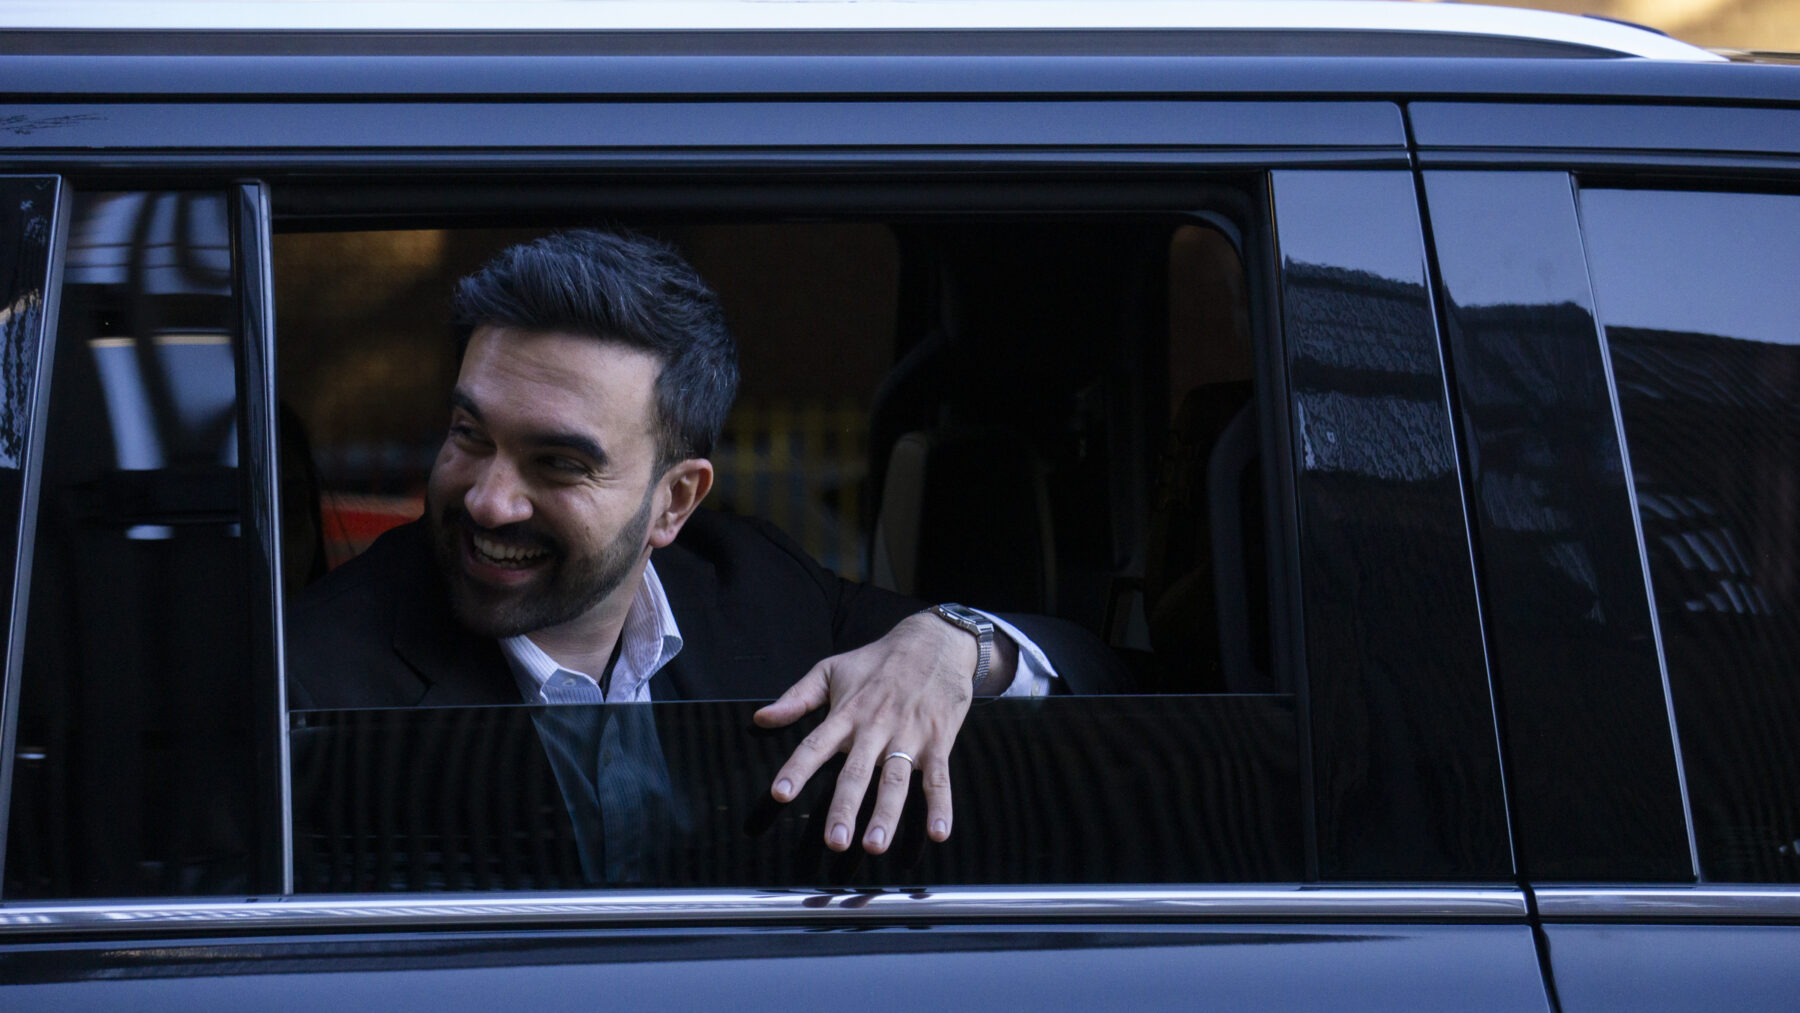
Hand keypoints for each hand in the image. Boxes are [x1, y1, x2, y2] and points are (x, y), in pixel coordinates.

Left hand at [753, 612, 978, 853]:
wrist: (935, 641)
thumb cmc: (879, 660)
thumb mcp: (832, 669)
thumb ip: (798, 697)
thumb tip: (761, 718)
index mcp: (847, 713)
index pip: (816, 744)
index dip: (798, 768)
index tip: (781, 794)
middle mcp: (875, 728)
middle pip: (856, 772)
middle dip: (845, 808)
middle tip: (835, 841)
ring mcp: (909, 736)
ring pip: (895, 780)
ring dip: (886, 814)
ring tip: (875, 844)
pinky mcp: (939, 741)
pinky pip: (939, 778)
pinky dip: (940, 806)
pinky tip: (938, 833)